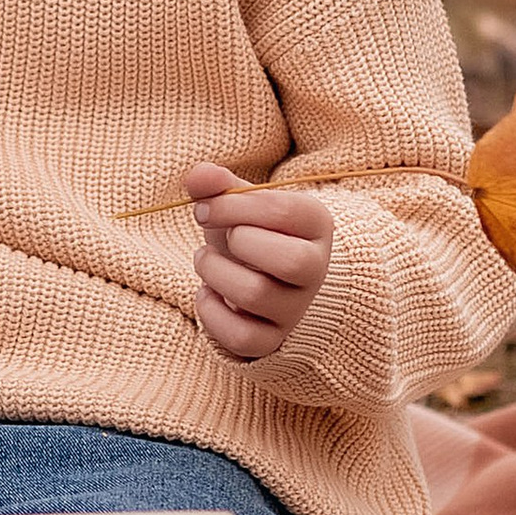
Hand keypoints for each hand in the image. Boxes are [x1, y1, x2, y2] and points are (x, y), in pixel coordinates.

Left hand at [189, 162, 332, 359]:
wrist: (261, 278)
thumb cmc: (249, 233)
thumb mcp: (238, 204)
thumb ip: (218, 185)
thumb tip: (199, 174)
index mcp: (315, 224)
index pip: (285, 211)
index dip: (233, 205)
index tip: (205, 207)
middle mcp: (315, 269)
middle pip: (291, 261)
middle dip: (241, 242)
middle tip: (222, 237)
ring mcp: (296, 309)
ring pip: (258, 295)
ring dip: (215, 272)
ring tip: (205, 260)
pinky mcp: (272, 340)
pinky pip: (243, 337)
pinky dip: (211, 313)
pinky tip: (206, 293)